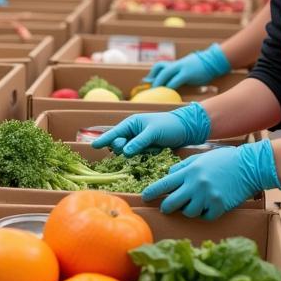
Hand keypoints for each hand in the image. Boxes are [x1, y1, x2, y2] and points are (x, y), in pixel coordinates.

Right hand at [90, 103, 210, 156]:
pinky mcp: (146, 149)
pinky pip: (139, 157)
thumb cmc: (169, 125)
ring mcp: (139, 142)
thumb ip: (139, 142)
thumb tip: (124, 152)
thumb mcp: (153, 132)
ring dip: (136, 154)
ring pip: (129, 153)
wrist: (187, 129)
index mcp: (131, 124)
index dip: (104, 139)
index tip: (93, 146)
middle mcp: (132, 132)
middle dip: (124, 149)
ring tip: (152, 148)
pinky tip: (155, 151)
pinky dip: (144, 157)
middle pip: (119, 145)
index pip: (114, 133)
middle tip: (135, 149)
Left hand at [141, 139, 279, 218]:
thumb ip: (182, 167)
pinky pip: (206, 217)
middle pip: (171, 203)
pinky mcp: (219, 206)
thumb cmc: (223, 160)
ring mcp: (207, 197)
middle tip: (165, 208)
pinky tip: (208, 207)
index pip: (164, 184)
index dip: (152, 192)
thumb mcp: (199, 157)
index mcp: (189, 172)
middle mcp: (196, 185)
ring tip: (193, 204)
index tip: (144, 197)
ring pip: (188, 213)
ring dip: (188, 210)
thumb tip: (168, 175)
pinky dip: (205, 214)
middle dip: (166, 207)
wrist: (248, 166)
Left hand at [145, 44, 230, 87]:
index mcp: (176, 63)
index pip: (160, 66)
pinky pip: (176, 80)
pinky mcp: (188, 73)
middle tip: (149, 87)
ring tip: (156, 90)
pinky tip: (168, 91)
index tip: (147, 81)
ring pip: (166, 73)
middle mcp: (177, 64)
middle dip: (154, 78)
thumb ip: (180, 72)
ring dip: (159, 82)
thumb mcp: (188, 67)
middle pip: (161, 69)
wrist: (213, 60)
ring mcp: (182, 67)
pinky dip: (170, 85)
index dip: (152, 73)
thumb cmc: (201, 66)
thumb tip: (173, 81)